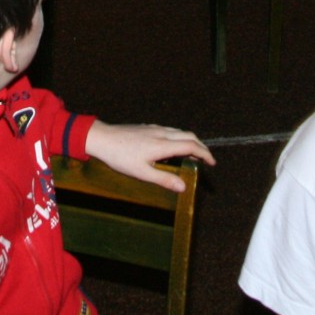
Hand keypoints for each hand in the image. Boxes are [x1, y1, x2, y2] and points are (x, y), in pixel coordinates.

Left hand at [84, 121, 214, 193]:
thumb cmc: (120, 157)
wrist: (102, 138)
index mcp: (163, 145)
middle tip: (206, 159)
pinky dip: (179, 138)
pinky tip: (172, 146)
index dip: (204, 153)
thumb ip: (164, 180)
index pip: (191, 146)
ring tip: (192, 154)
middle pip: (189, 136)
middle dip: (201, 146)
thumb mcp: (142, 173)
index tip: (212, 163)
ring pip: (179, 131)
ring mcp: (154, 128)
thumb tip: (184, 187)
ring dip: (190, 141)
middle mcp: (162, 133)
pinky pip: (170, 130)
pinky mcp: (147, 127)